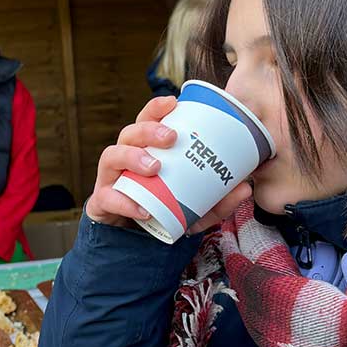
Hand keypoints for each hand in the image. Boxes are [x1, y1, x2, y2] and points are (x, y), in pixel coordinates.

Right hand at [84, 95, 250, 234]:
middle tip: (171, 137)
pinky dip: (125, 202)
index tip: (173, 102)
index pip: (146, 121)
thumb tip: (245, 188)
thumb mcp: (196, 207)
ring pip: (112, 156)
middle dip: (148, 130)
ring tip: (155, 166)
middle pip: (129, 133)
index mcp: (145, 150)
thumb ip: (218, 200)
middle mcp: (125, 159)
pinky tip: (142, 208)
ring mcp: (111, 179)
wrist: (135, 244)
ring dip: (133, 157)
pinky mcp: (102, 202)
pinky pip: (108, 197)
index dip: (156, 108)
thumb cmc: (163, 212)